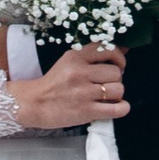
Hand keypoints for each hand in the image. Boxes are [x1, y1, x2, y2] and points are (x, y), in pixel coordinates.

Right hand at [12, 42, 128, 133]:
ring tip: (107, 97)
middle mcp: (80, 73)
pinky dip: (122, 108)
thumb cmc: (54, 84)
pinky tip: (116, 107)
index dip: (119, 58)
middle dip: (115, 79)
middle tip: (106, 85)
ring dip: (117, 94)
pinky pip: (118, 109)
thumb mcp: (69, 62)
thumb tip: (125, 49)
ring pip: (119, 89)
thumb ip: (94, 56)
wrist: (33, 104)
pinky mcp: (86, 111)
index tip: (117, 65)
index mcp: (75, 57)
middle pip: (116, 72)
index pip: (108, 49)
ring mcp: (84, 92)